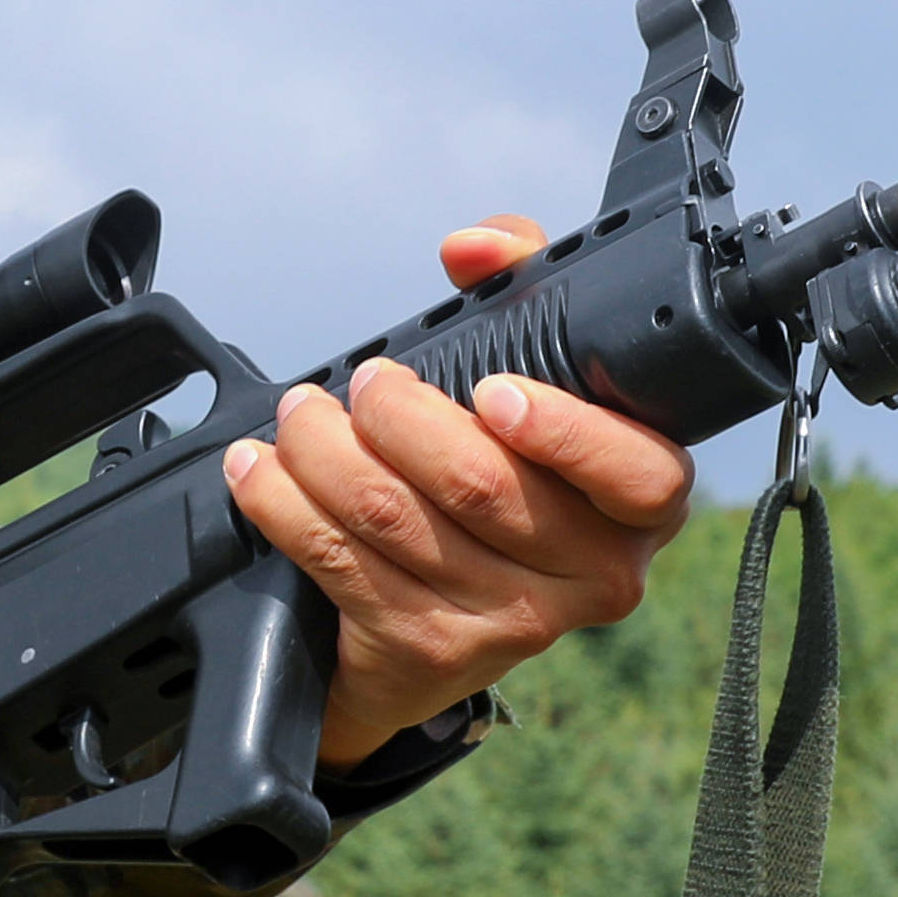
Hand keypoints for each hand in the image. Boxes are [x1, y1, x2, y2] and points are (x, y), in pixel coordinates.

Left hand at [225, 217, 695, 764]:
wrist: (449, 626)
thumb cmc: (503, 472)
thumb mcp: (532, 383)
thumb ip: (523, 289)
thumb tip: (473, 246)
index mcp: (639, 503)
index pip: (639, 474)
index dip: (563, 432)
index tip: (490, 392)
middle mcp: (592, 574)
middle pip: (482, 488)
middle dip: (397, 419)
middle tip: (363, 383)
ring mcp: (509, 624)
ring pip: (396, 521)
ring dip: (324, 453)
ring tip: (298, 416)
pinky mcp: (427, 650)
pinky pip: (339, 562)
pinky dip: (282, 505)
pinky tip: (258, 471)